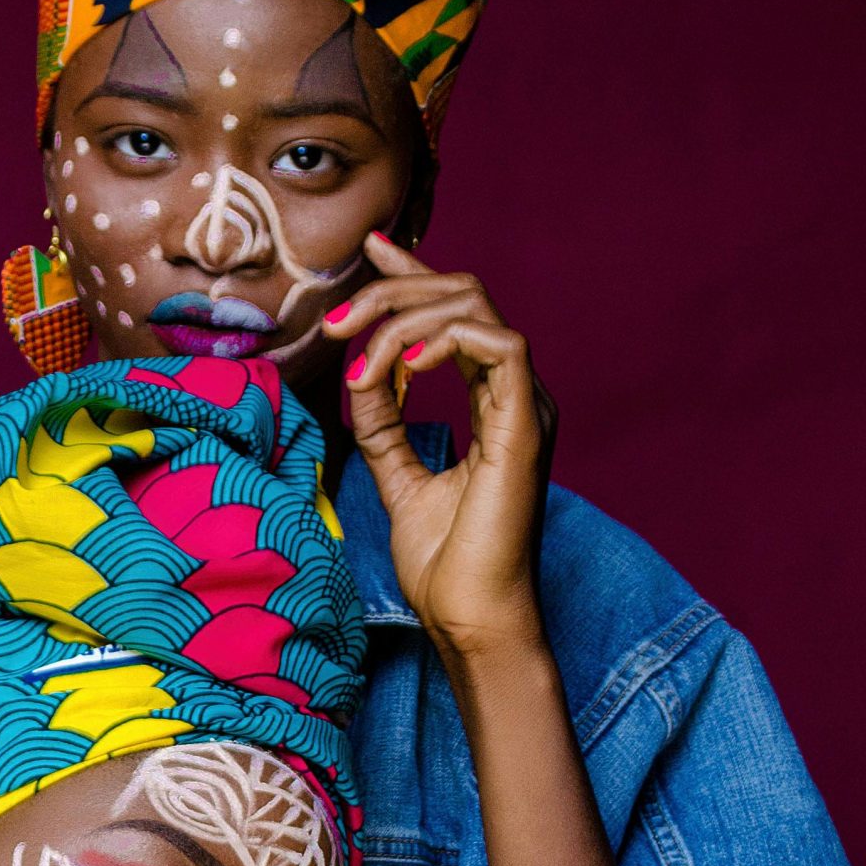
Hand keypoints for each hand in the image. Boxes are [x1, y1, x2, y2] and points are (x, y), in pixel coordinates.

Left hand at [328, 232, 558, 660]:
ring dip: (405, 318)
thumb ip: (382, 423)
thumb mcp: (395, 475)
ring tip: (359, 356)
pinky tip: (400, 368)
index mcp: (493, 402)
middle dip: (393, 291)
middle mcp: (514, 394)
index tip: (371, 248)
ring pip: (476, 309)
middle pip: (463, 295)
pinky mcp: (527, 424)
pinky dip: (445, 341)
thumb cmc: (444, 563)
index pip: (456, 311)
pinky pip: (502, 346)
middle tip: (337, 322)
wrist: (469, 617)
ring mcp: (526, 406)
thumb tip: (357, 373)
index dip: (414, 271)